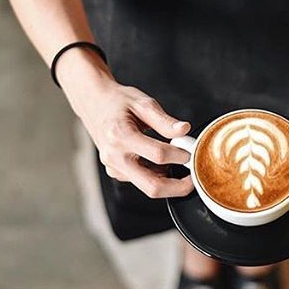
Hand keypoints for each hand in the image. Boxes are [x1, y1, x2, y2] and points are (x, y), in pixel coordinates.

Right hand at [65, 70, 194, 198]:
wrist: (94, 104)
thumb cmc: (118, 102)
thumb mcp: (143, 103)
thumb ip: (165, 120)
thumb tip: (184, 130)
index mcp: (120, 135)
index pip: (157, 155)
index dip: (179, 155)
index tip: (191, 151)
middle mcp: (114, 156)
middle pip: (152, 186)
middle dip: (178, 187)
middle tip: (194, 179)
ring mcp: (113, 167)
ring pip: (147, 187)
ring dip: (168, 182)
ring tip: (179, 164)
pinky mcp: (116, 172)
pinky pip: (141, 181)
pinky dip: (157, 176)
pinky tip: (163, 163)